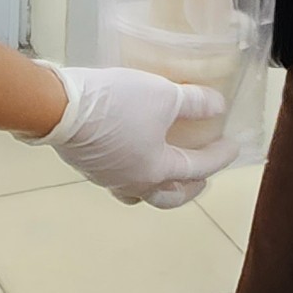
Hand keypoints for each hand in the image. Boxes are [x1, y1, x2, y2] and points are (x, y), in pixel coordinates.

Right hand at [28, 65, 238, 206]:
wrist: (59, 107)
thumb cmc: (115, 104)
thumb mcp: (163, 95)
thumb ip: (194, 103)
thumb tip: (217, 106)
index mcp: (157, 171)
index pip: (198, 168)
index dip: (219, 156)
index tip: (233, 146)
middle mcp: (133, 182)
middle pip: (168, 197)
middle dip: (188, 189)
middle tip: (202, 178)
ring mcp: (107, 177)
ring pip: (140, 192)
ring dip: (158, 185)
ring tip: (164, 170)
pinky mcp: (87, 166)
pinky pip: (117, 176)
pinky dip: (132, 169)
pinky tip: (131, 150)